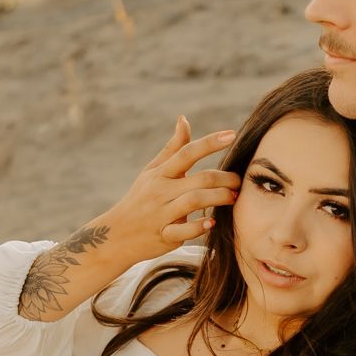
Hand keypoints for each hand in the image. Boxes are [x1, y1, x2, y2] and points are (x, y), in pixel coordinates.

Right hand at [99, 114, 241, 261]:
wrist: (116, 235)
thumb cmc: (140, 199)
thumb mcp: (152, 172)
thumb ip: (172, 148)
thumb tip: (184, 119)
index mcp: (160, 173)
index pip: (186, 153)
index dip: (209, 143)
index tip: (231, 135)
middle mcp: (161, 191)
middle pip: (199, 179)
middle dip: (224, 178)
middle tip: (238, 181)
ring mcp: (162, 213)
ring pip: (194, 201)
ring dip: (219, 198)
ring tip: (233, 198)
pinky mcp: (164, 235)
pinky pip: (184, 230)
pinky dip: (199, 226)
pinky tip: (212, 222)